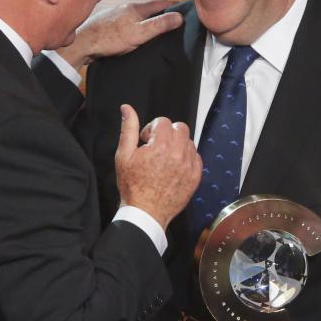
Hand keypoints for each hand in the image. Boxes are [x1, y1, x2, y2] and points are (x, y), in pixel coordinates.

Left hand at [56, 0, 180, 68]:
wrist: (82, 44)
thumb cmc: (109, 39)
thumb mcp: (139, 33)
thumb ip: (159, 25)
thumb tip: (179, 17)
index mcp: (135, 8)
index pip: (160, 3)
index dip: (173, 4)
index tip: (184, 7)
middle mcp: (125, 8)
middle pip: (148, 9)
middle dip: (161, 12)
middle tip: (173, 18)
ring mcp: (115, 15)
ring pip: (136, 15)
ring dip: (146, 19)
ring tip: (155, 27)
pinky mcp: (107, 24)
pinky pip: (126, 22)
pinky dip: (134, 25)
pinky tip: (133, 32)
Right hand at [114, 104, 201, 228]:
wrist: (145, 212)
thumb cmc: (132, 185)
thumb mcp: (124, 155)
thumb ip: (128, 129)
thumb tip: (127, 109)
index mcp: (162, 145)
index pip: (163, 122)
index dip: (151, 129)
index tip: (145, 142)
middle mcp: (179, 153)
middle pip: (179, 128)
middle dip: (167, 133)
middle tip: (156, 146)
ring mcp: (190, 165)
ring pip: (189, 142)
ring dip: (177, 145)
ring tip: (164, 158)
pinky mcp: (196, 176)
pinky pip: (196, 157)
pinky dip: (186, 158)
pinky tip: (173, 167)